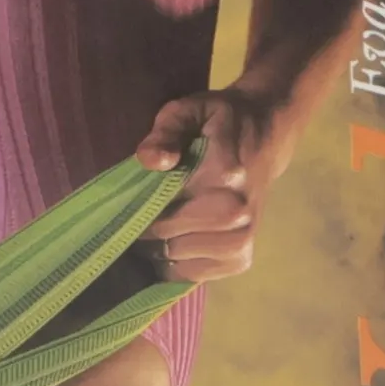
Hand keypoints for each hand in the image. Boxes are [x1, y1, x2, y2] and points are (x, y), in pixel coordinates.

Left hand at [134, 89, 293, 282]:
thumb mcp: (187, 110)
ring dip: (157, 249)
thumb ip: (164, 132)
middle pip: (166, 239)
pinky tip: (173, 242)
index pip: (162, 209)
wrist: (265, 136)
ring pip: (177, 261)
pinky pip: (194, 275)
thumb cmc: (218, 123)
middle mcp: (237, 213)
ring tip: (152, 228)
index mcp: (223, 175)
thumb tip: (150, 161)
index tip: (120, 206)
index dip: (134, 211)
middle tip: (131, 217)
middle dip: (143, 231)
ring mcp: (243, 239)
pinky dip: (176, 264)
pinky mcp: (242, 258)